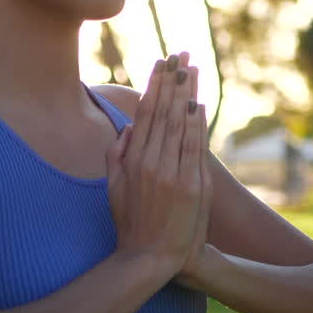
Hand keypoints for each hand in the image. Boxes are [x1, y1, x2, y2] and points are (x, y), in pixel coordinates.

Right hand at [106, 52, 205, 279]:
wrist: (150, 258)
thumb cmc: (131, 224)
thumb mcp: (114, 188)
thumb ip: (117, 155)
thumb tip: (128, 128)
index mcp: (132, 161)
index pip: (145, 114)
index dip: (154, 86)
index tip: (161, 63)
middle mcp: (151, 164)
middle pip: (164, 113)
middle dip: (172, 81)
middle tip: (179, 54)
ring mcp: (172, 174)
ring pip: (179, 125)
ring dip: (187, 94)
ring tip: (192, 68)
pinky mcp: (190, 187)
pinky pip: (194, 149)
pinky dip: (197, 125)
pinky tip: (199, 104)